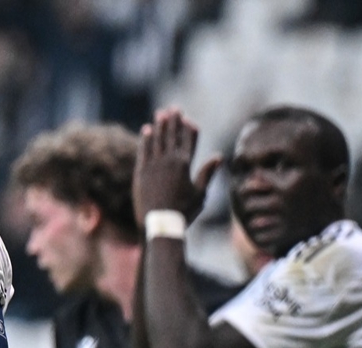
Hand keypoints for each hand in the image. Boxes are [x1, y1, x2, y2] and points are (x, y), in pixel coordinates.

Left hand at [133, 106, 222, 224]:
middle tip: (173, 108)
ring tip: (160, 113)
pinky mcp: (141, 172)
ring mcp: (154, 165)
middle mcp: (169, 162)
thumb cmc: (183, 212)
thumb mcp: (200, 194)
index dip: (188, 129)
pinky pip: (144, 150)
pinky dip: (146, 139)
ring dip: (160, 125)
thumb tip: (219, 156)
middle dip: (173, 121)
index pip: (188, 141)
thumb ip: (208, 173)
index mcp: (185, 166)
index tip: (188, 119)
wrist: (160, 225)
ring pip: (158, 140)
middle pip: (172, 136)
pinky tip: (147, 129)